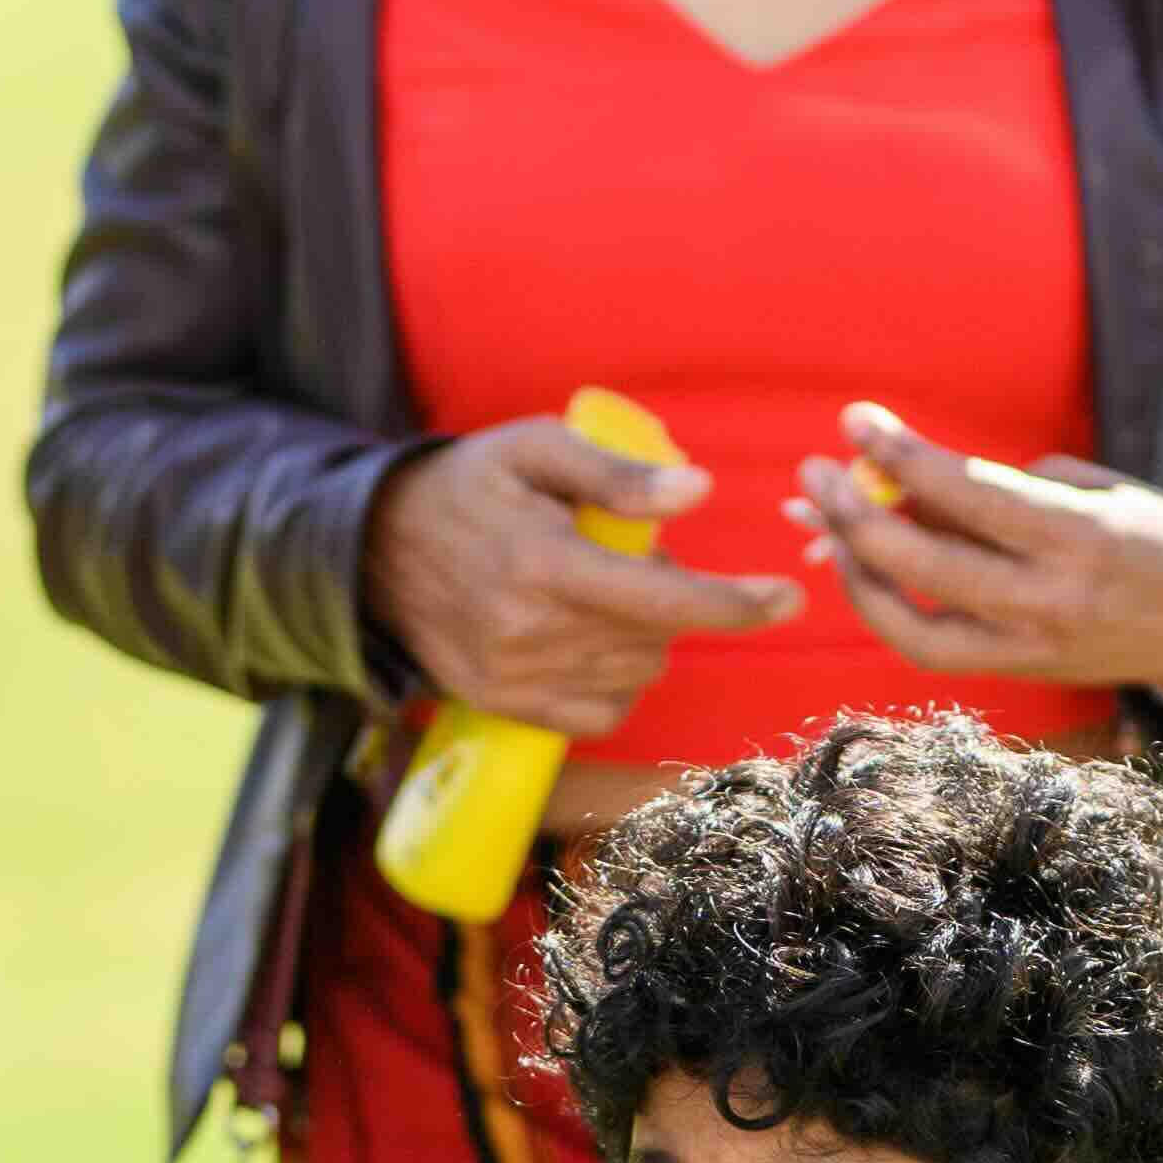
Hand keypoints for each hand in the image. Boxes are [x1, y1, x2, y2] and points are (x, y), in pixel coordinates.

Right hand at [364, 413, 802, 740]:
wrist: (373, 547)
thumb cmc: (469, 485)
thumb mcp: (537, 449)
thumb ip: (619, 475)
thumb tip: (700, 491)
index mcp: (541, 566)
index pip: (664, 603)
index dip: (736, 605)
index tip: (788, 597)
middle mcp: (527, 634)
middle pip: (656, 639)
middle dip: (674, 600)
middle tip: (640, 559)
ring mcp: (514, 680)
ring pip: (634, 676)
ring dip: (646, 638)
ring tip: (605, 593)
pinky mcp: (504, 707)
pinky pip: (601, 712)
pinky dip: (617, 679)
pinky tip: (593, 638)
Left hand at [789, 402, 1162, 707]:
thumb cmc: (1161, 536)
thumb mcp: (1098, 490)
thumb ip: (1008, 488)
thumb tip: (910, 484)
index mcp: (1081, 536)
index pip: (969, 493)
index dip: (903, 455)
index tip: (857, 419)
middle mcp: (1052, 599)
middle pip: (925, 564)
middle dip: (857, 514)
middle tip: (815, 471)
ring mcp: (1031, 647)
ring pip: (913, 624)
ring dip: (857, 573)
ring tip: (825, 527)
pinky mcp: (1018, 673)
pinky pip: (931, 649)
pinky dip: (886, 611)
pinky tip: (863, 570)